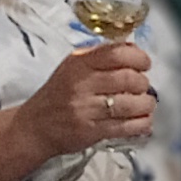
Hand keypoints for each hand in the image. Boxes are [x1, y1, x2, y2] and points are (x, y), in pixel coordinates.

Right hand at [7, 40, 159, 163]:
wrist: (34, 127)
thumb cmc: (57, 95)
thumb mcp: (72, 67)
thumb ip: (99, 56)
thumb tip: (131, 49)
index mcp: (79, 63)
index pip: (116, 53)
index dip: (138, 57)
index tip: (145, 64)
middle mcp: (82, 84)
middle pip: (128, 79)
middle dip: (143, 83)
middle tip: (143, 86)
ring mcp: (86, 109)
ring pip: (130, 105)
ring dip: (146, 104)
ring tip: (146, 104)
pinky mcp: (91, 132)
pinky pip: (125, 127)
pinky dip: (142, 124)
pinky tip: (144, 121)